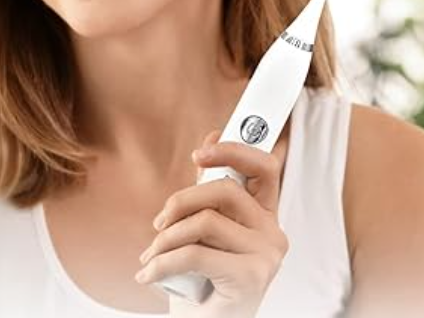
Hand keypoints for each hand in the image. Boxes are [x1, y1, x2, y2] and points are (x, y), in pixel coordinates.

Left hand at [135, 131, 288, 317]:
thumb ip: (208, 191)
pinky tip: (150, 274)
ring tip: (152, 256)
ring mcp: (266, 257)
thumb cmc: (201, 281)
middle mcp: (273, 234)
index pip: (265, 168)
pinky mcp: (251, 278)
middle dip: (180, 201)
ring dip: (165, 239)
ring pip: (205, 222)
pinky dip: (162, 263)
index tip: (201, 149)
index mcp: (264, 217)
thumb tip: (210, 142)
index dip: (236, 149)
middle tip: (159, 223)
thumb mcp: (203, 231)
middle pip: (225, 190)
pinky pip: (194, 254)